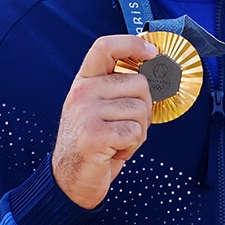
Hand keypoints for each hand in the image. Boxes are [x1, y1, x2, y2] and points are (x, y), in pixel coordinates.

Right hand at [52, 35, 157, 208]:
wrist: (70, 181)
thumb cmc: (93, 143)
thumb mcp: (98, 107)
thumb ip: (118, 87)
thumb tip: (154, 70)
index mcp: (85, 81)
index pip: (106, 46)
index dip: (133, 44)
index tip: (152, 52)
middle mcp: (82, 92)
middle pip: (140, 84)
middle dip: (143, 110)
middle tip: (124, 128)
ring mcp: (85, 112)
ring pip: (141, 110)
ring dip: (137, 132)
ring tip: (116, 141)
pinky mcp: (93, 135)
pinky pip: (135, 132)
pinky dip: (132, 146)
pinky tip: (113, 152)